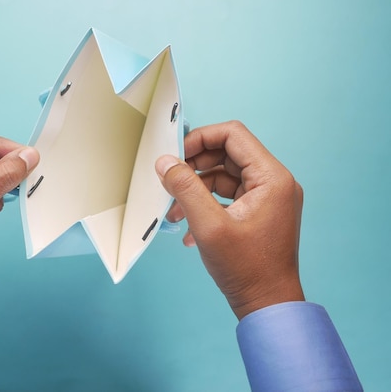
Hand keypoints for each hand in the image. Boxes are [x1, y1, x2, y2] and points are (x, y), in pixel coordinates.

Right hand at [155, 121, 303, 319]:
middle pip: (227, 154)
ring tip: (175, 211)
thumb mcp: (208, 225)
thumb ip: (184, 188)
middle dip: (195, 166)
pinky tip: (188, 227)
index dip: (201, 138)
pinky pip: (228, 195)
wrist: (267, 305)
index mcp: (272, 178)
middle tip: (171, 180)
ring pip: (225, 176)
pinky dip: (206, 203)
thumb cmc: (246, 269)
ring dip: (197, 189)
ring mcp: (268, 198)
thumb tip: (165, 163)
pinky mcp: (259, 212)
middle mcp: (275, 182)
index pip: (233, 135)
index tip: (176, 155)